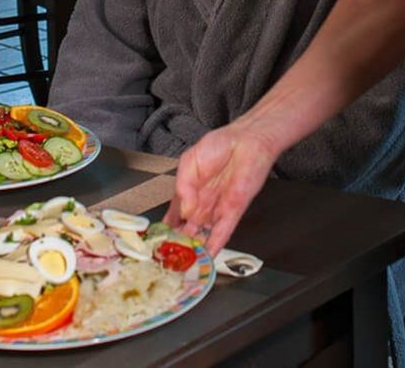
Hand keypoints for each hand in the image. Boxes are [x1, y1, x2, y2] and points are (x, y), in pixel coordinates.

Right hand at [164, 120, 281, 256]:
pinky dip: (214, 245)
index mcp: (189, 191)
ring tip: (183, 262)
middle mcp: (202, 203)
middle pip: (187, 230)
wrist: (246, 142)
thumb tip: (184, 211)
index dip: (166, 229)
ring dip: (194, 248)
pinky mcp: (232, 212)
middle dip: (178, 243)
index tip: (157, 240)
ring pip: (203, 235)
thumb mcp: (189, 162)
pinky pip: (222, 232)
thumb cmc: (220, 145)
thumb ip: (183, 187)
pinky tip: (207, 256)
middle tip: (168, 256)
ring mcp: (217, 209)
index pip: (174, 216)